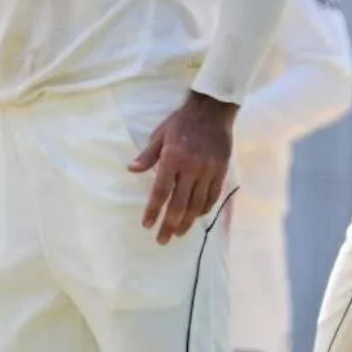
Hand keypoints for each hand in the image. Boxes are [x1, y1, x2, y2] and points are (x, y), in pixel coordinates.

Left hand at [128, 91, 235, 244]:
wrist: (212, 112)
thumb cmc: (181, 122)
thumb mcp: (159, 135)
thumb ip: (147, 155)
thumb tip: (131, 169)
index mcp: (173, 159)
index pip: (161, 191)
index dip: (154, 210)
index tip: (147, 225)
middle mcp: (191, 169)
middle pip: (180, 204)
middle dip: (169, 224)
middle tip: (162, 240)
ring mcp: (208, 172)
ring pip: (197, 204)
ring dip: (187, 222)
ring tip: (178, 233)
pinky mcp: (221, 172)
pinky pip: (213, 196)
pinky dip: (204, 209)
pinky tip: (196, 217)